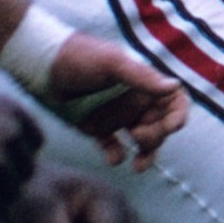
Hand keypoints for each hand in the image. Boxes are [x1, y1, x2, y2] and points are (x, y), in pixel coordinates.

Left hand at [44, 28, 187, 165]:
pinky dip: (117, 155)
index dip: (179, 115)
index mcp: (144, 84)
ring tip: (138, 165)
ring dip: (146, 154)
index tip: (172, 126)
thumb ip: (142, 77)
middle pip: (161, 126)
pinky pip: (114, 147)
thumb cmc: (81, 57)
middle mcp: (135, 101)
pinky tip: (114, 160)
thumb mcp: (112, 64)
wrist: (44, 66)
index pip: (175, 102)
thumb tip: (174, 86)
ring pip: (142, 141)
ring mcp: (117, 116)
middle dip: (156, 136)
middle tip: (138, 135)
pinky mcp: (98, 128)